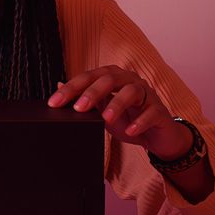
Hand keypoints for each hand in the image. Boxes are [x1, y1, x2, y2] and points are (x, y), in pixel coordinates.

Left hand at [46, 65, 188, 158]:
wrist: (156, 137)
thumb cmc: (127, 120)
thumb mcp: (101, 111)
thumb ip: (84, 99)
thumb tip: (59, 86)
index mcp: (113, 78)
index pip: (90, 77)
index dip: (71, 88)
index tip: (54, 102)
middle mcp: (130, 81)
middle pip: (110, 79)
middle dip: (92, 92)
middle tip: (78, 108)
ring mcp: (147, 94)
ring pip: (132, 91)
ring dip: (117, 104)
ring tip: (106, 119)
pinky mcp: (160, 111)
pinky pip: (151, 113)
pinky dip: (140, 122)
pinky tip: (130, 131)